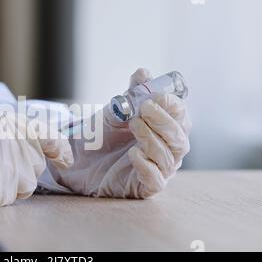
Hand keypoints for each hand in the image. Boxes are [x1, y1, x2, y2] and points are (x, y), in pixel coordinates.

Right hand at [0, 111, 73, 220]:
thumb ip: (15, 134)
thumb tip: (49, 148)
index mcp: (6, 119)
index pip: (47, 133)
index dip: (60, 148)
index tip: (66, 159)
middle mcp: (9, 135)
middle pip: (37, 165)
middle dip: (22, 173)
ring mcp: (5, 159)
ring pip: (27, 185)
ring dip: (11, 187)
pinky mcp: (0, 182)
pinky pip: (11, 197)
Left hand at [48, 68, 191, 198]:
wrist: (79, 160)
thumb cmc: (103, 135)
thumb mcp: (115, 110)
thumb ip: (132, 93)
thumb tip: (143, 73)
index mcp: (165, 128)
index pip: (181, 116)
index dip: (171, 105)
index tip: (153, 96)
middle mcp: (167, 149)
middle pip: (181, 138)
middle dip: (163, 121)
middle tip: (143, 110)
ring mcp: (158, 170)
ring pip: (169, 157)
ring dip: (152, 139)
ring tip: (133, 126)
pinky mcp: (145, 188)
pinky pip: (156, 181)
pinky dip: (147, 166)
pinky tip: (133, 154)